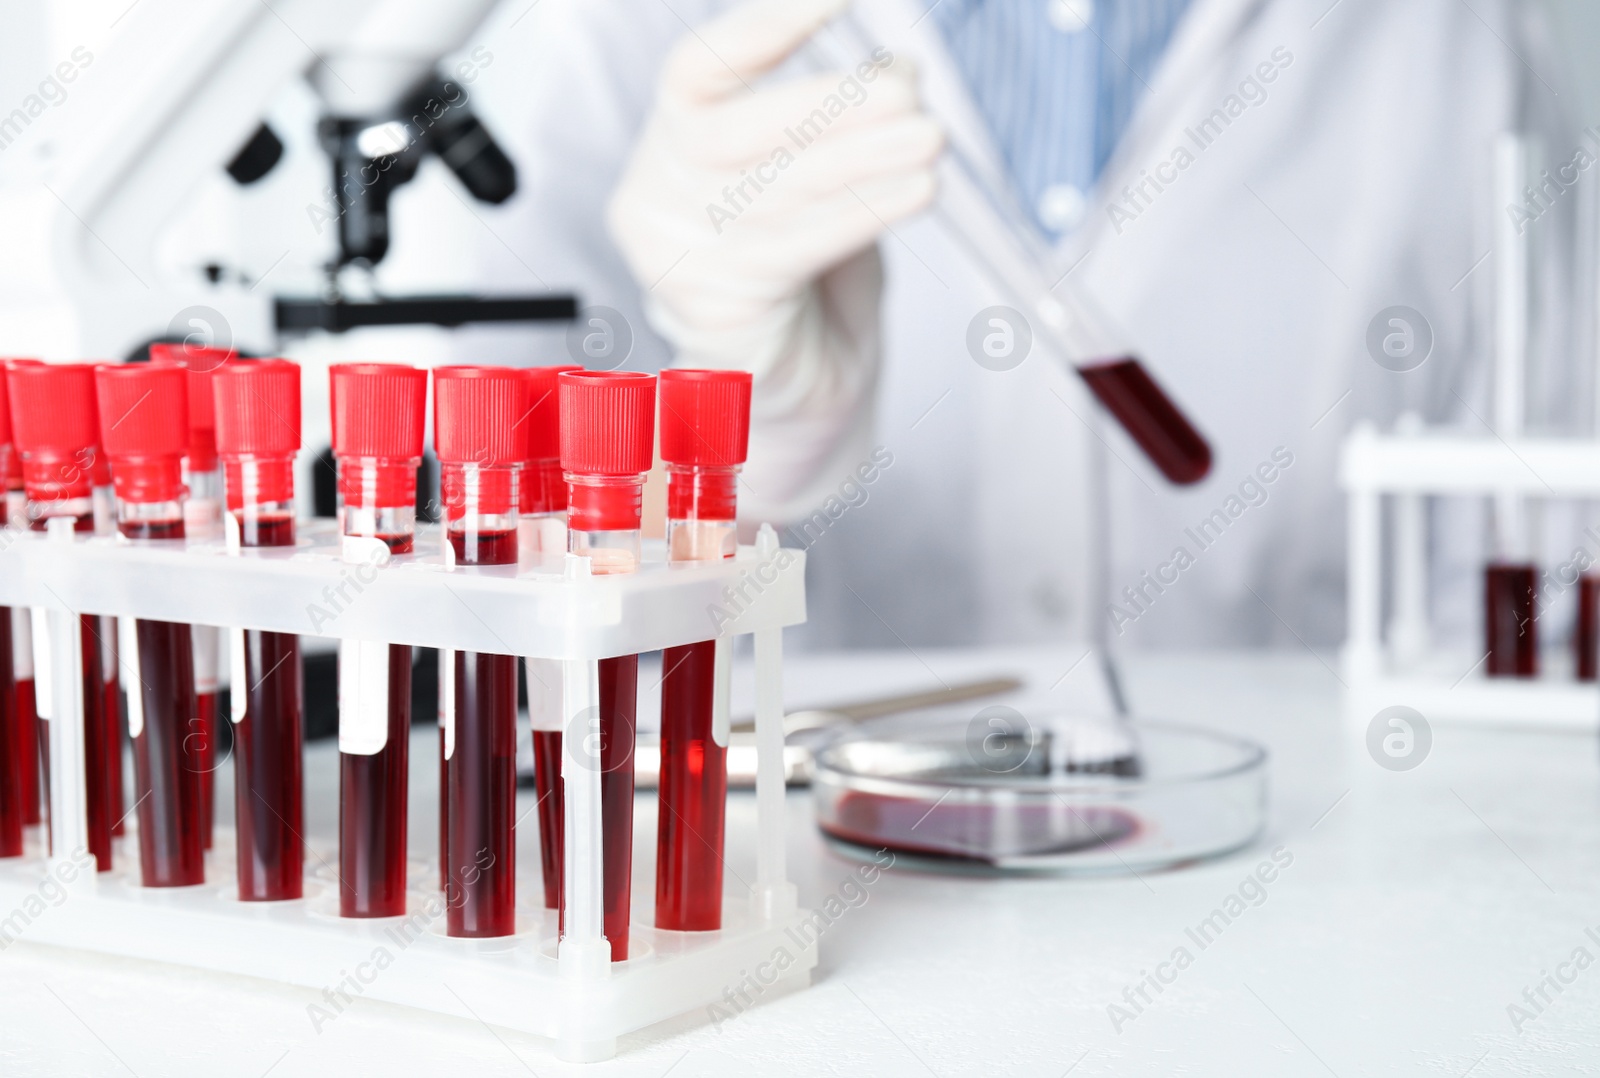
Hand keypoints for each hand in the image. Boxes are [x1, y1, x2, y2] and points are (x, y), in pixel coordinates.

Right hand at [607, 0, 942, 349]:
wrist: (793, 384)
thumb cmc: (802, 271)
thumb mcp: (821, 177)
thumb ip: (842, 124)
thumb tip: (900, 70)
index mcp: (673, 140)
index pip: (698, 68)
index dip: (766, 27)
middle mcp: (656, 193)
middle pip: (732, 132)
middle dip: (827, 106)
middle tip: (908, 91)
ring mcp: (676, 255)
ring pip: (776, 192)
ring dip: (862, 160)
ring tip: (928, 138)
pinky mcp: (714, 308)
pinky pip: (795, 251)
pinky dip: (862, 216)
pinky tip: (914, 191)